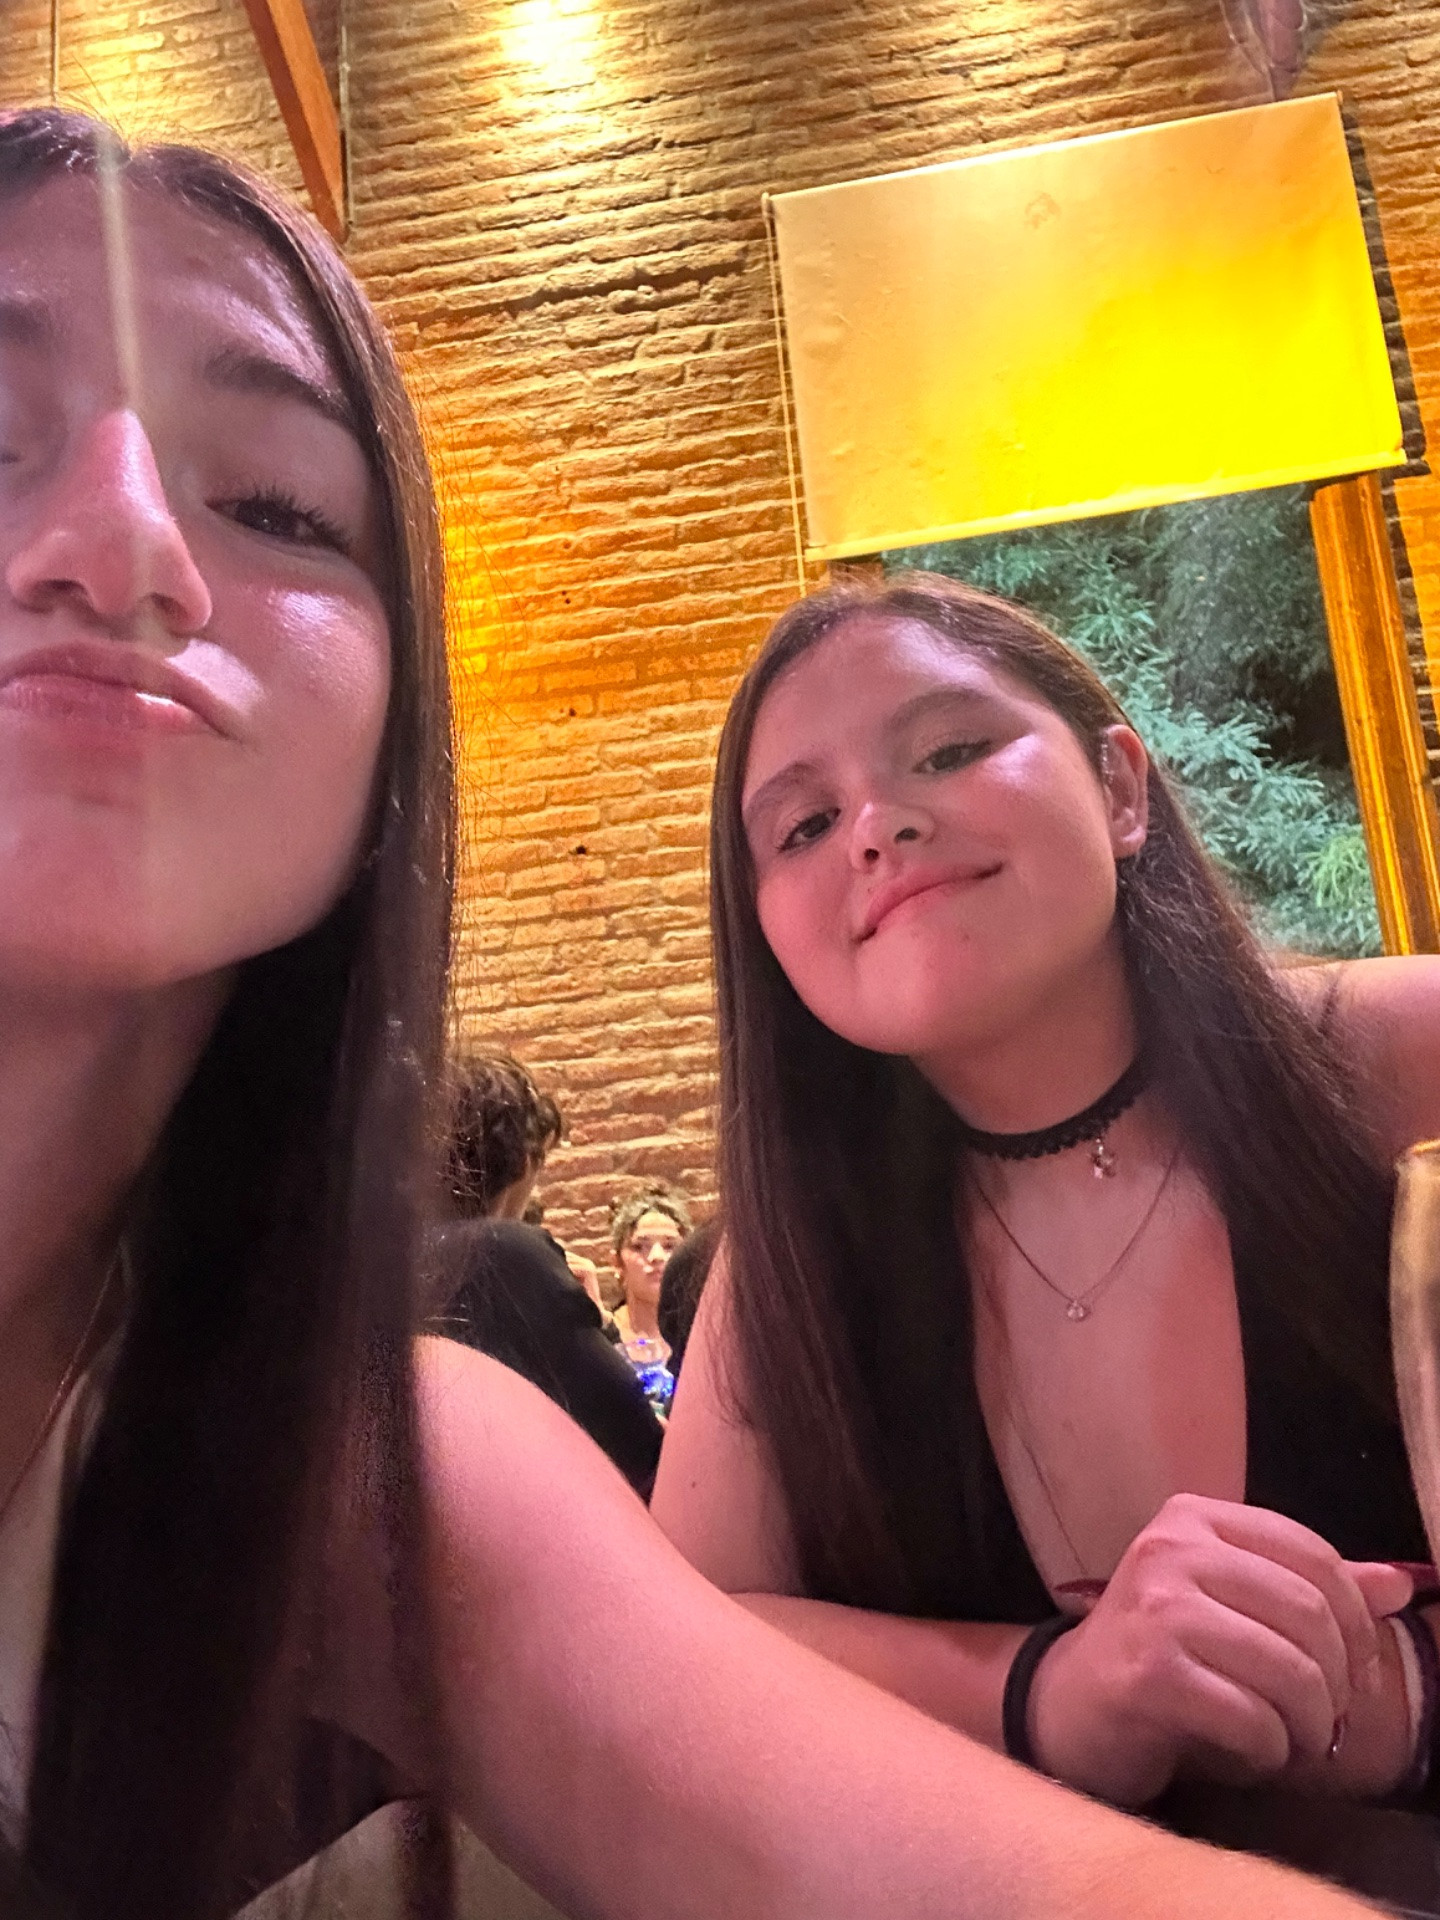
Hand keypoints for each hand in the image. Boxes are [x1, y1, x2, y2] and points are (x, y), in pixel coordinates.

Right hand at [1026, 1493, 1411, 1805]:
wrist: (1068, 1708)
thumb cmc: (1163, 1657)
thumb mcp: (1235, 1609)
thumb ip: (1312, 1592)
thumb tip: (1401, 1584)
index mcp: (1196, 1518)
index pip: (1316, 1558)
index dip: (1356, 1624)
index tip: (1353, 1675)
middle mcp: (1171, 1549)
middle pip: (1311, 1614)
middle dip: (1336, 1685)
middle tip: (1322, 1720)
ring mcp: (1156, 1608)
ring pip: (1290, 1671)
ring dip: (1306, 1727)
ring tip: (1288, 1741)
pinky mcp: (1149, 1674)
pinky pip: (1253, 1720)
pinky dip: (1267, 1751)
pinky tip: (1248, 1753)